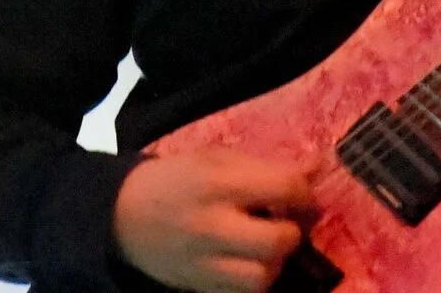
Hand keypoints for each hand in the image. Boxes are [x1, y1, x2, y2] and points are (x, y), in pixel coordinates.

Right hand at [113, 147, 314, 292]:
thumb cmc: (176, 179)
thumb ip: (264, 167)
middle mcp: (211, 226)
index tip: (303, 196)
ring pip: (262, 278)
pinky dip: (254, 281)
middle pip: (277, 241)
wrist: (124, 215)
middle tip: (287, 224)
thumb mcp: (215, 159)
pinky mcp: (199, 288)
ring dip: (275, 262)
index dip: (305, 194)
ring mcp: (203, 263)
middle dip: (293, 233)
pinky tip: (249, 263)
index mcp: (216, 183)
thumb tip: (316, 170)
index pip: (283, 189)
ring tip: (267, 247)